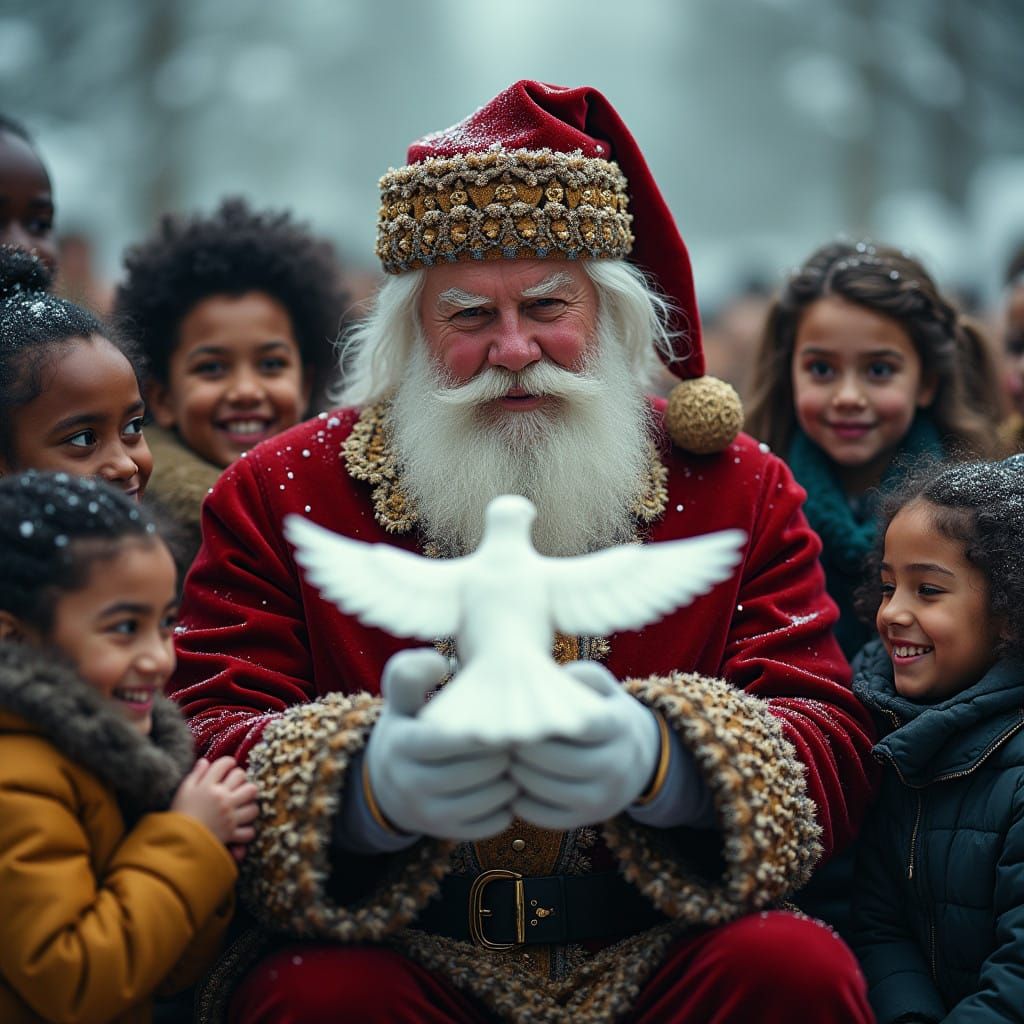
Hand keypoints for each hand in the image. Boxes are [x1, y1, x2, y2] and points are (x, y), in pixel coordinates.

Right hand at [171, 756, 259, 857]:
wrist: (176, 842)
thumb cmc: (179, 815)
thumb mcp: (183, 791)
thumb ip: (195, 775)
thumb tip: (205, 761)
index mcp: (209, 787)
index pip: (225, 764)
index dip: (229, 762)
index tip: (230, 765)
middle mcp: (223, 799)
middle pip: (244, 780)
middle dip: (243, 780)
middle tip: (238, 786)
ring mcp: (229, 817)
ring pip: (253, 804)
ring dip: (250, 805)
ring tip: (243, 805)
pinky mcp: (232, 834)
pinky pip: (249, 831)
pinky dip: (247, 830)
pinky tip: (241, 827)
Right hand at [366, 649, 516, 840]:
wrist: (387, 784)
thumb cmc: (408, 728)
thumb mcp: (401, 698)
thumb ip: (411, 672)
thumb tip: (440, 662)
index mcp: (401, 744)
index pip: (448, 739)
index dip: (482, 731)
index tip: (503, 720)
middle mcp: (409, 783)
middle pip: (472, 771)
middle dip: (502, 755)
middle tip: (520, 742)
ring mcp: (427, 813)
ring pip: (484, 800)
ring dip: (509, 781)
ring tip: (519, 763)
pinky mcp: (446, 833)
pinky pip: (489, 824)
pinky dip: (506, 807)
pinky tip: (509, 788)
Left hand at [510, 661, 660, 829]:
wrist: (641, 758)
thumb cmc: (605, 714)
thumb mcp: (602, 688)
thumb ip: (580, 675)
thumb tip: (550, 678)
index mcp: (619, 725)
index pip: (580, 724)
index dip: (544, 721)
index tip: (520, 714)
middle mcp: (618, 763)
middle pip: (562, 760)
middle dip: (526, 750)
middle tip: (502, 740)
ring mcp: (605, 795)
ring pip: (552, 790)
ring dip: (521, 776)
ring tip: (504, 760)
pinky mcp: (589, 818)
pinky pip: (548, 816)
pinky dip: (524, 803)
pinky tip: (512, 786)